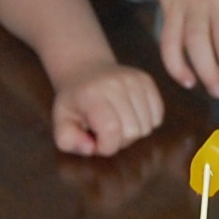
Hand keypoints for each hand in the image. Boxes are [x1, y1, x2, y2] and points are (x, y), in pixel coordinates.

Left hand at [50, 58, 164, 157]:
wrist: (85, 70)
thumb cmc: (74, 102)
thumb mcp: (61, 122)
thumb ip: (68, 141)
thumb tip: (90, 148)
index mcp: (91, 95)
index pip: (111, 130)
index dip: (106, 146)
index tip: (96, 142)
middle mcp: (115, 84)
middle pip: (132, 131)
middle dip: (120, 141)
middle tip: (106, 132)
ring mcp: (134, 80)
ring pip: (147, 126)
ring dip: (133, 132)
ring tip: (118, 123)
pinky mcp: (147, 80)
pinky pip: (157, 115)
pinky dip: (146, 122)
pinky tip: (130, 115)